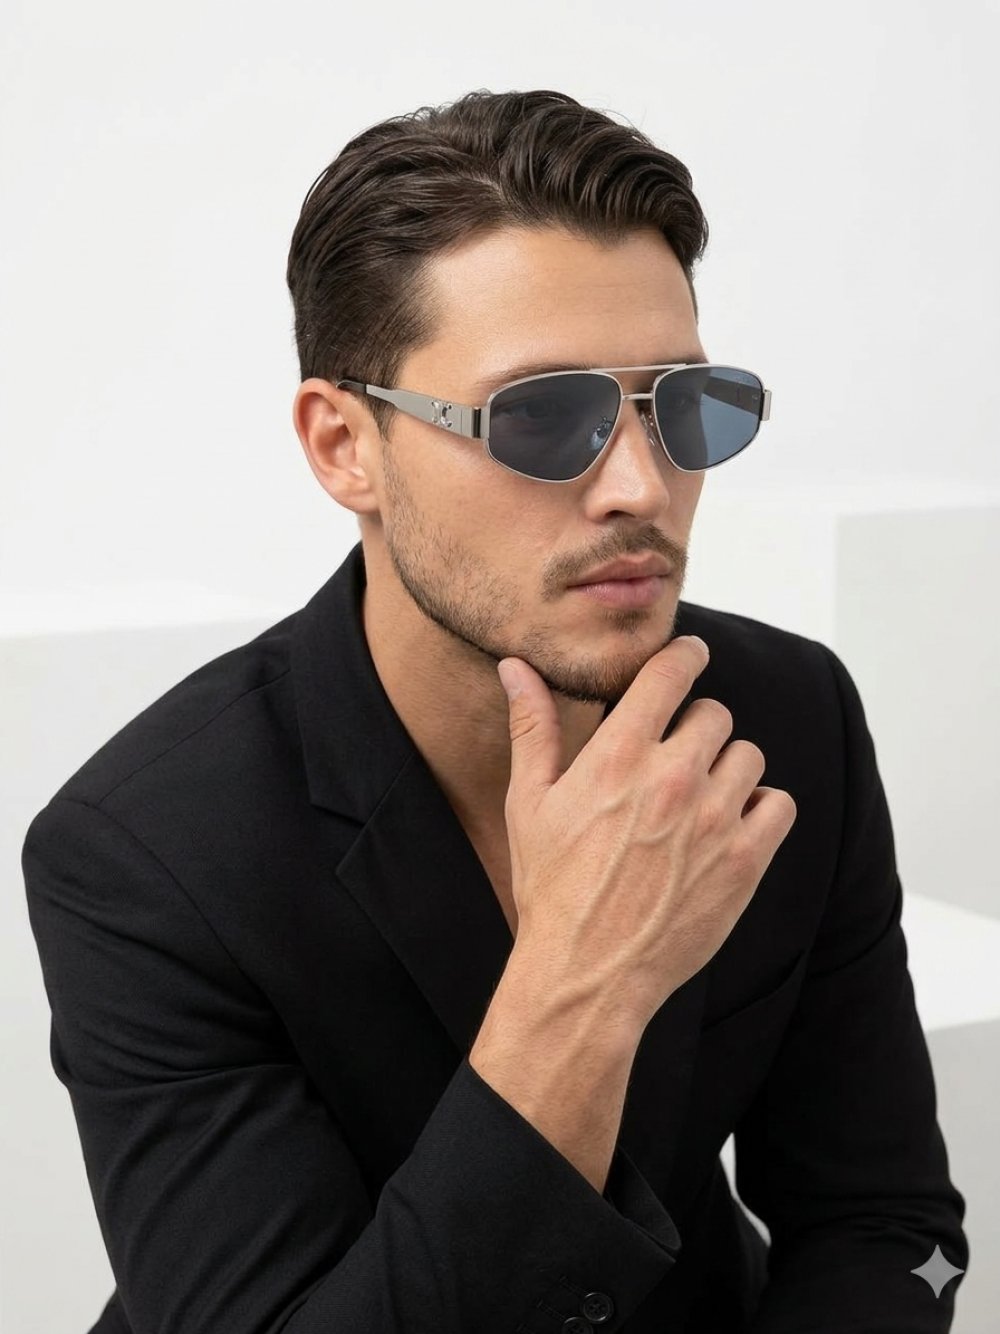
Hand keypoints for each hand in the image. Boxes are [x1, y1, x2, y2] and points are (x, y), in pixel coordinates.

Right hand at [496, 636, 797, 1030]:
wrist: (587, 972)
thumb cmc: (551, 887)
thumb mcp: (529, 803)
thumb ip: (532, 727)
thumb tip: (516, 667)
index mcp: (618, 755)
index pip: (672, 672)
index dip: (685, 655)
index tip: (689, 656)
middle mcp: (673, 778)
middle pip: (714, 713)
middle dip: (695, 728)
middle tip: (674, 760)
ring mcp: (715, 820)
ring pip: (749, 755)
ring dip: (728, 768)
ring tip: (699, 799)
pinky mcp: (745, 860)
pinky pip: (778, 804)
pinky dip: (760, 810)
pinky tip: (728, 827)